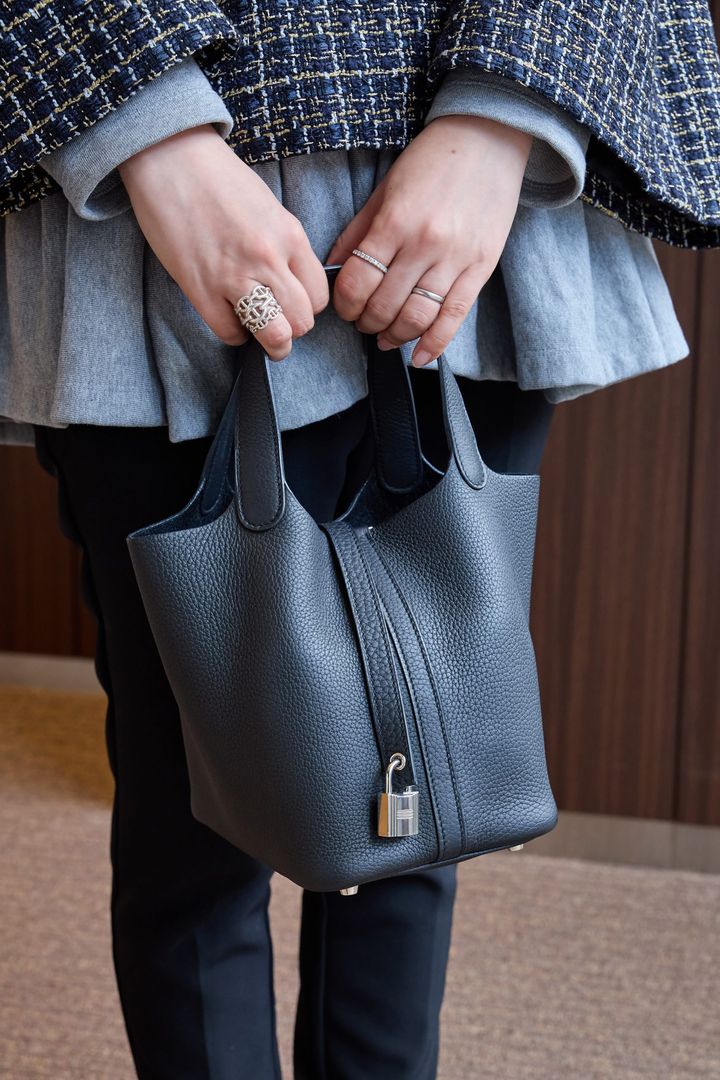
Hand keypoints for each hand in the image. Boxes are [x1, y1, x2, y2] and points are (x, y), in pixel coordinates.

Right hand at [118, 124, 328, 359]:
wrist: (169, 157)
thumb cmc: (219, 179)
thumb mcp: (270, 208)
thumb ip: (286, 247)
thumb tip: (292, 284)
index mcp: (289, 235)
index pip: (318, 296)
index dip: (307, 306)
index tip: (293, 302)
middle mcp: (267, 258)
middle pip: (302, 322)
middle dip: (292, 328)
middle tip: (278, 320)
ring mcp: (233, 275)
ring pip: (274, 335)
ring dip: (270, 341)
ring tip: (261, 332)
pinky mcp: (200, 287)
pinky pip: (230, 333)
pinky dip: (234, 333)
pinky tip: (230, 317)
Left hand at [326, 114, 531, 365]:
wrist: (489, 137)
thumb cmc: (433, 161)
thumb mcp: (385, 190)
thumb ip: (358, 231)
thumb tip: (333, 268)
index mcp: (395, 222)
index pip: (358, 282)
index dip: (345, 304)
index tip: (344, 308)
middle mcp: (425, 244)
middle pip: (384, 306)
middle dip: (367, 323)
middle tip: (363, 323)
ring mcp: (456, 259)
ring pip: (417, 318)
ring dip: (395, 336)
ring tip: (385, 338)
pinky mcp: (481, 268)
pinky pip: (454, 318)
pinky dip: (434, 344)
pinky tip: (418, 357)